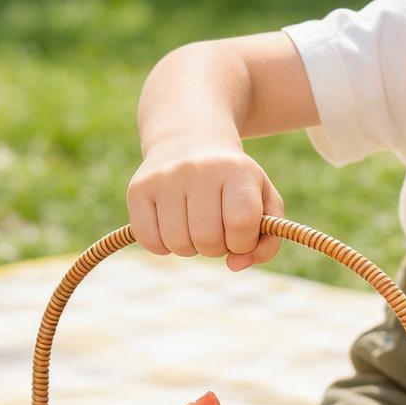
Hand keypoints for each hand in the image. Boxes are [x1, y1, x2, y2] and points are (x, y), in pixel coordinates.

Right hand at [126, 139, 282, 270]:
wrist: (189, 140)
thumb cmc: (234, 183)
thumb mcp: (263, 202)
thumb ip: (267, 241)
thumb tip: (236, 265)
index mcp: (236, 170)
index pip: (241, 223)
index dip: (244, 242)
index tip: (241, 234)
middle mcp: (197, 168)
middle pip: (207, 239)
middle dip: (216, 247)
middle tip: (216, 228)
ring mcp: (164, 177)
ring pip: (178, 244)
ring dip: (190, 247)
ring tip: (195, 225)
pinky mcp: (138, 190)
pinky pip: (150, 242)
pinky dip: (164, 246)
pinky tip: (173, 227)